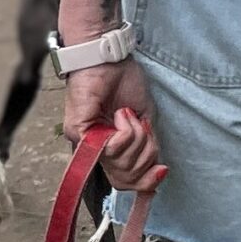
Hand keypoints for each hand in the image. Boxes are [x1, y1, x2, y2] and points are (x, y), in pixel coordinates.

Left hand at [61, 62, 163, 190]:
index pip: (124, 182)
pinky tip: (122, 113)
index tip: (161, 170)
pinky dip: (126, 130)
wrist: (109, 58)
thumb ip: (148, 147)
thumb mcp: (144, 121)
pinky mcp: (79, 131)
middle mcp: (95, 150)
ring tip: (128, 114)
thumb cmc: (124, 83)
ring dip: (136, 137)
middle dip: (145, 154)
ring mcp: (84, 142)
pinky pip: (112, 148)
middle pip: (126, 177)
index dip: (145, 183)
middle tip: (142, 127)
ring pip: (121, 163)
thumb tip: (157, 174)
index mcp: (109, 149)